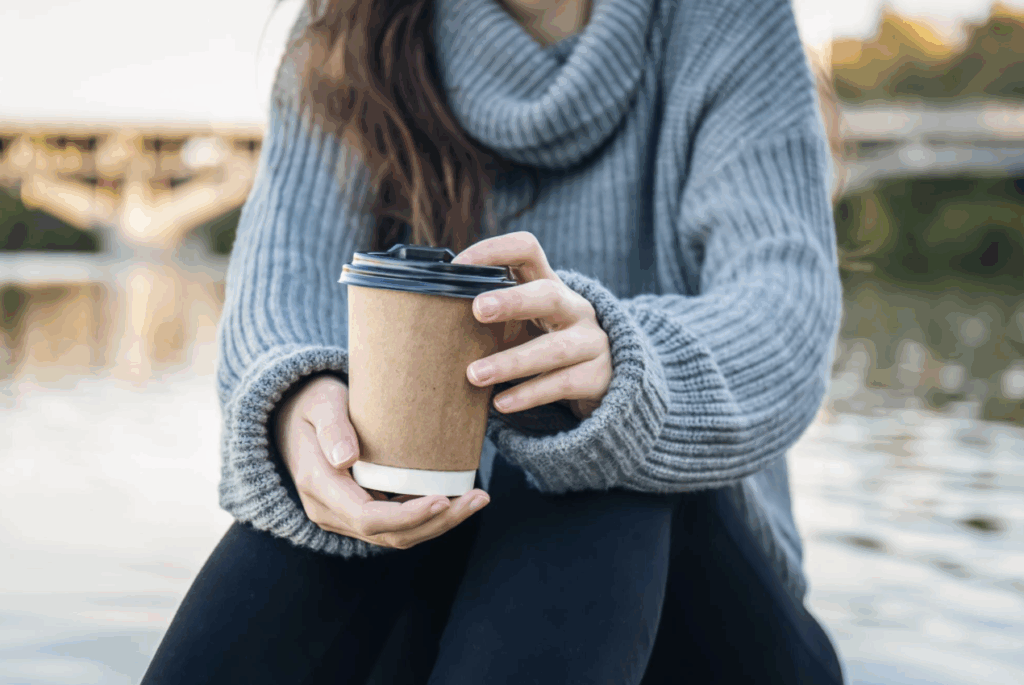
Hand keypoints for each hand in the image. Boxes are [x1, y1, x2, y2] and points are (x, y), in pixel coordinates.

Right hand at [275, 374, 489, 548]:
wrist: (291, 415)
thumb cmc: (312, 403)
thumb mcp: (320, 404)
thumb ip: (332, 428)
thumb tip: (346, 459)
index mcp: (319, 487)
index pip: (368, 518)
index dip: (408, 516)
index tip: (444, 500)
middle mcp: (330, 511)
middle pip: (390, 535)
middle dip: (438, 522)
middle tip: (478, 498)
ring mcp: (344, 515)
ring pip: (397, 535)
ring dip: (439, 523)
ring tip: (477, 499)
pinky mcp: (360, 510)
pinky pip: (396, 524)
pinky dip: (427, 516)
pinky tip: (458, 497)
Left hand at [452, 232, 612, 419]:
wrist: (608, 378)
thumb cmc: (550, 343)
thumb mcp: (531, 320)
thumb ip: (496, 314)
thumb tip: (431, 316)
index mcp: (551, 285)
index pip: (527, 250)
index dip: (495, 251)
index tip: (459, 267)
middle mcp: (575, 309)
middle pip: (549, 295)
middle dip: (513, 301)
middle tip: (477, 310)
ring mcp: (591, 342)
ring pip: (555, 349)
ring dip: (512, 361)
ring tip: (475, 375)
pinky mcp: (597, 376)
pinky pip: (562, 385)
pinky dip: (529, 394)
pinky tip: (501, 403)